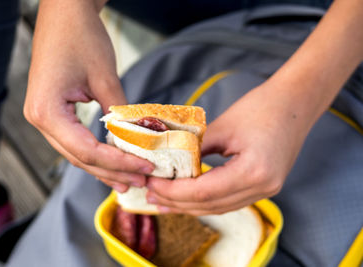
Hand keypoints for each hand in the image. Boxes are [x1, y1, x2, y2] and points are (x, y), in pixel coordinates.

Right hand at [24, 0, 153, 191]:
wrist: (65, 12)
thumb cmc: (80, 36)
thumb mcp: (105, 77)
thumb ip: (119, 113)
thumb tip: (137, 139)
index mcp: (46, 112)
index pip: (87, 151)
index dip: (118, 164)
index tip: (145, 168)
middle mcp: (39, 120)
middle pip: (80, 158)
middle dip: (112, 172)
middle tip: (141, 181)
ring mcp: (44, 117)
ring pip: (77, 153)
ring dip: (104, 168)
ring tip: (129, 180)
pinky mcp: (54, 112)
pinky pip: (76, 140)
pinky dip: (96, 153)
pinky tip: (113, 161)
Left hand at [146, 0, 362, 214]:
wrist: (294, 103)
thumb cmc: (262, 107)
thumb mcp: (223, 127)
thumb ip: (195, 150)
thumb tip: (169, 165)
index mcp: (253, 172)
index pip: (203, 192)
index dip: (173, 192)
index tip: (151, 185)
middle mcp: (263, 188)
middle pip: (210, 206)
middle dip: (176, 203)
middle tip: (150, 197)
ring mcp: (266, 190)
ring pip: (219, 208)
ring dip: (189, 206)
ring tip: (163, 202)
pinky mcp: (264, 187)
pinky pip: (229, 201)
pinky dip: (205, 200)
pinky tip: (187, 197)